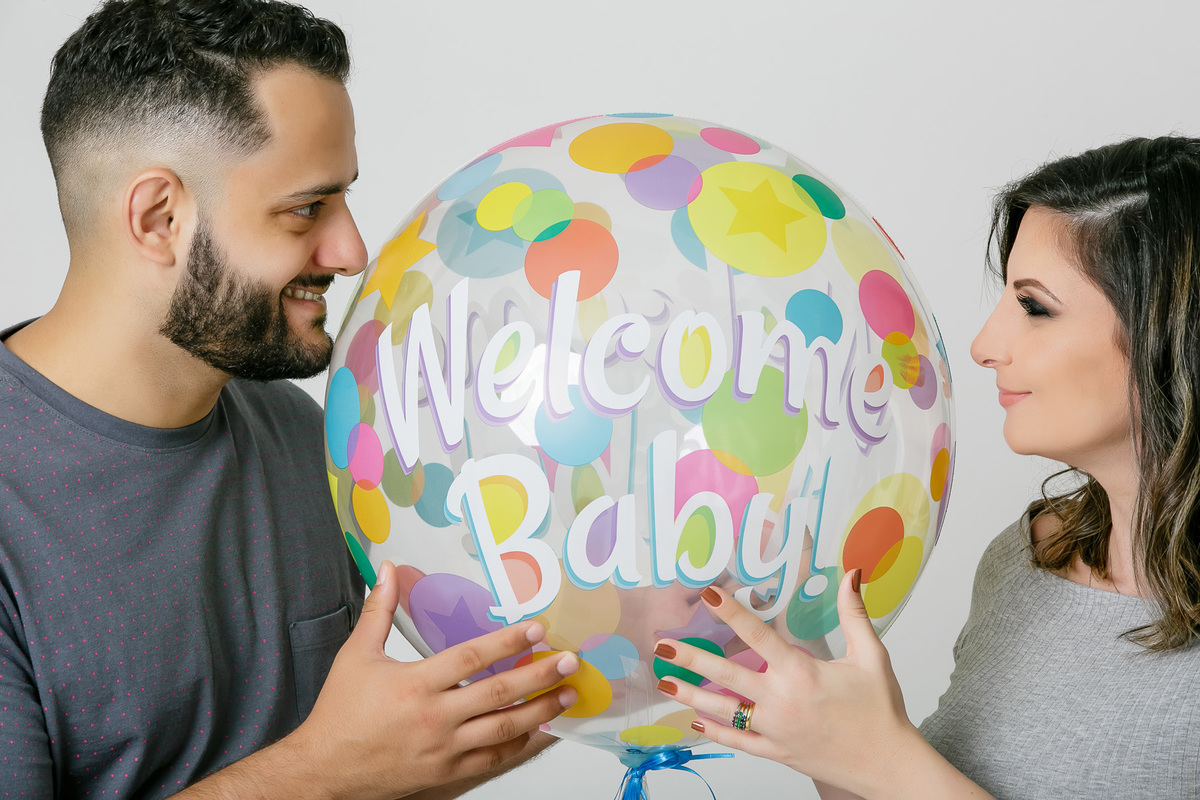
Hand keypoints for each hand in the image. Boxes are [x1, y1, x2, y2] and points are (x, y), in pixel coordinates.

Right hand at [292, 561, 578, 799]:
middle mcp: (434, 717)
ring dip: (541, 710)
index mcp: (415, 684)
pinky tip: (542, 731)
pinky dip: (522, 744)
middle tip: (568, 661)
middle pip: (498, 692)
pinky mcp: (447, 772)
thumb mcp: (357, 655)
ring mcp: (444, 748)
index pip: (472, 657)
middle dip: (539, 675)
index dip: (507, 641)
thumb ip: (379, 609)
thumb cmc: (340, 714)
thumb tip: (390, 569)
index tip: (536, 629)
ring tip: (568, 694)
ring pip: (504, 727)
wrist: (324, 772)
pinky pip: (493, 757)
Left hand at [653, 570, 921, 797]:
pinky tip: (695, 720)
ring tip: (665, 683)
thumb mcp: (872, 657)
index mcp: (802, 674)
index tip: (708, 594)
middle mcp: (782, 701)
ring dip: (691, 695)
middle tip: (662, 646)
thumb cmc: (881, 712)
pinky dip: (715, 731)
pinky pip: (739, 741)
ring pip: (724, 711)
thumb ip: (855, 614)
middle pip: (727, 675)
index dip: (732, 612)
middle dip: (691, 658)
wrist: (890, 766)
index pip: (758, 636)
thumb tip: (852, 574)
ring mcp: (776, 730)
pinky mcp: (777, 752)